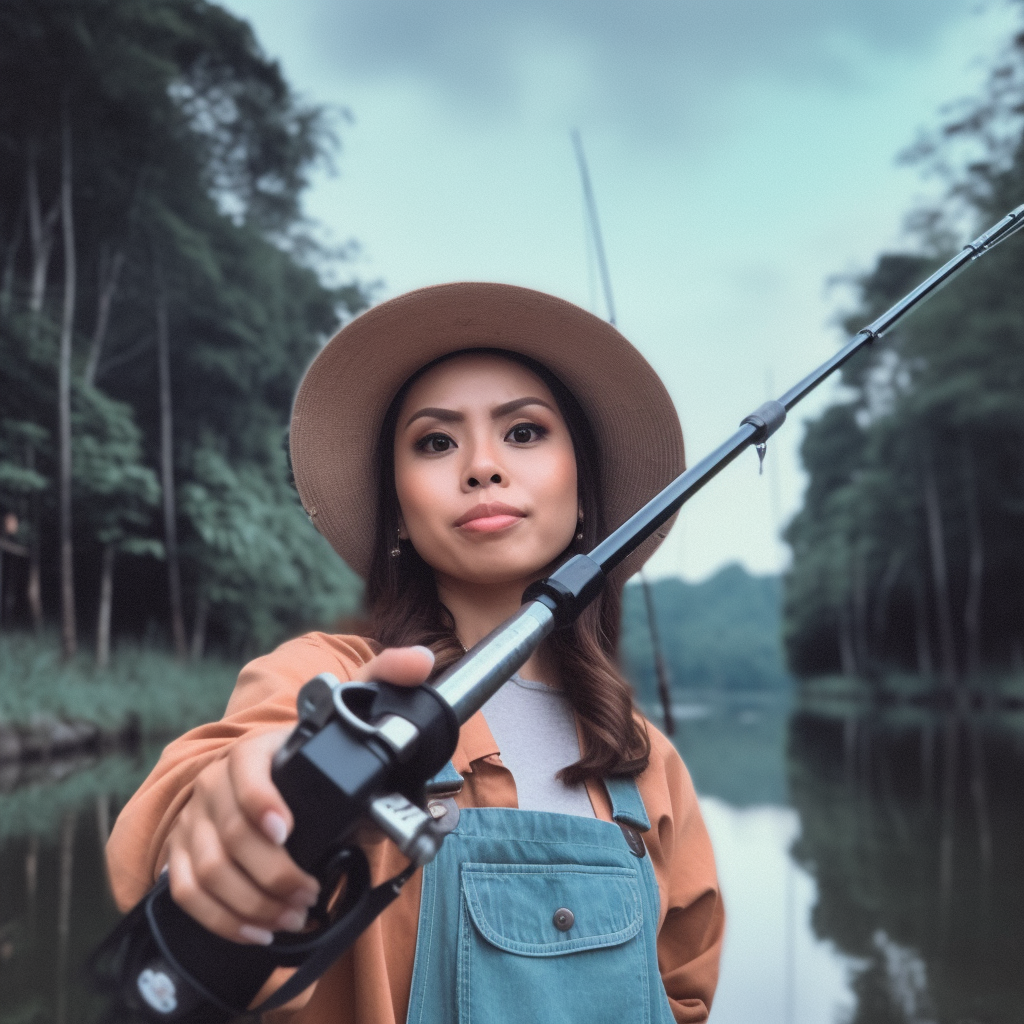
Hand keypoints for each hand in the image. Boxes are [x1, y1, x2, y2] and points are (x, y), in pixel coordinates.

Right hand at [163, 645, 435, 943]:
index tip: (287, 831)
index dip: (260, 803)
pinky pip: (189, 892)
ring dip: (250, 901)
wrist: (268, 765)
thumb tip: (419, 661)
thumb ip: (383, 678)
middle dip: (271, 873)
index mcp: (254, 750)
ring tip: (292, 914)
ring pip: (208, 870)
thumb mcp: (346, 707)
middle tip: (307, 893)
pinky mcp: (185, 851)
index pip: (245, 773)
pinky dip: (222, 917)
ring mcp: (196, 819)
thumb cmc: (311, 744)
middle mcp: (216, 783)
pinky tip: (257, 928)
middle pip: (229, 835)